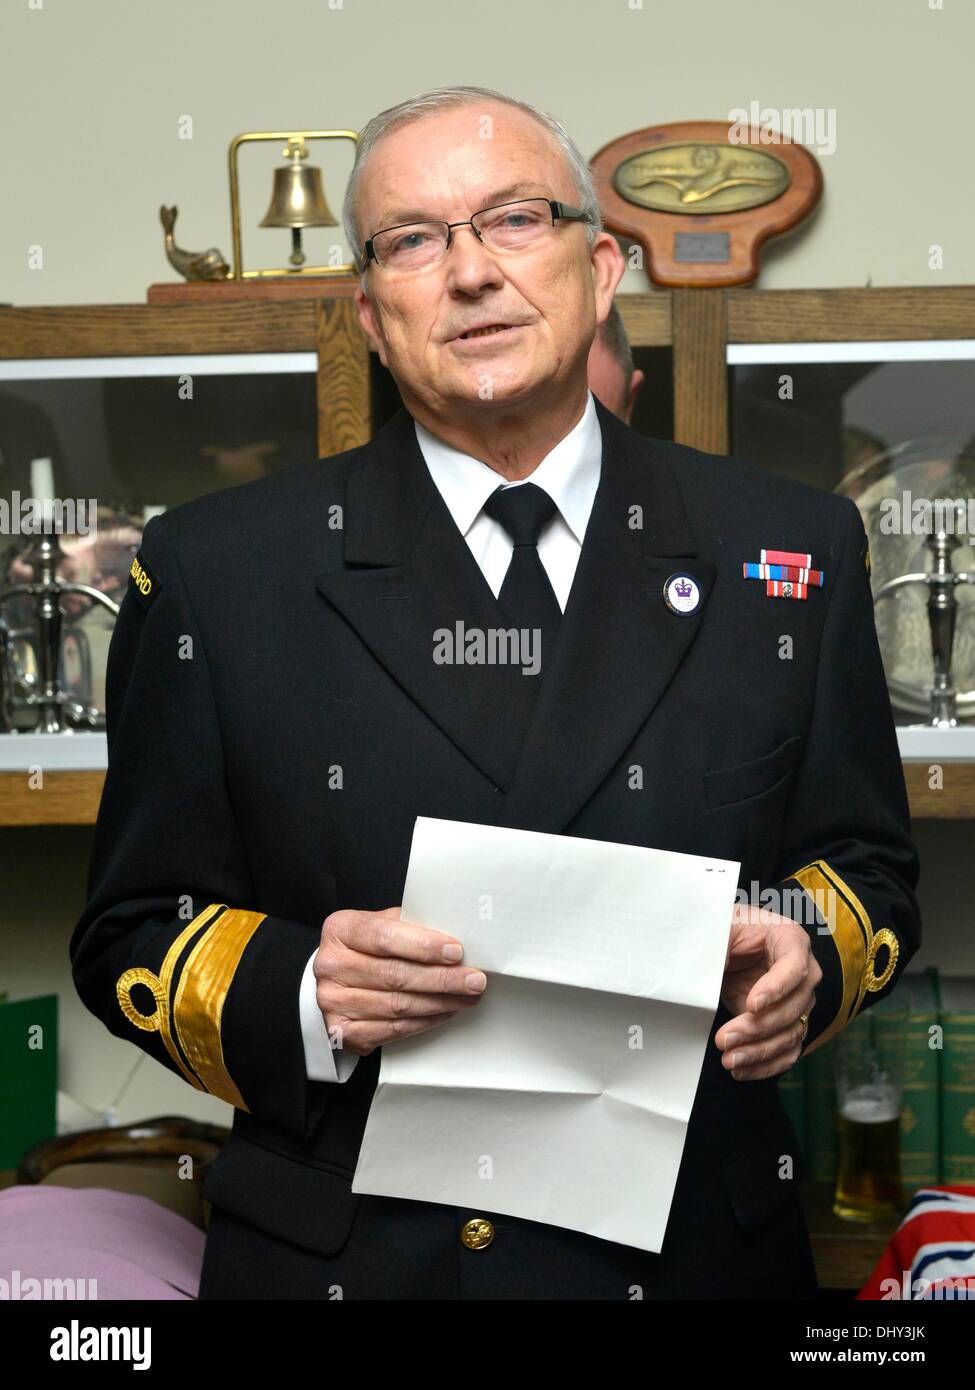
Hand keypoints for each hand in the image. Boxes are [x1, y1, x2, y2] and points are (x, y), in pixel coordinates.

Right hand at [313, 906, 485, 1056]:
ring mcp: (333, 1001)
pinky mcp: (342, 1032)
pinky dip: (425, 1021)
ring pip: (398, 1005)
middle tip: (475, 980)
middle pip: (395, 974)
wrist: (337, 980)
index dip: (424, 945)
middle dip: (442, 978)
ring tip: (468, 997)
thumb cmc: (367, 948)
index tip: (456, 952)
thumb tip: (458, 934)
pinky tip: (445, 1012)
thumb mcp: (381, 924)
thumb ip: (411, 926)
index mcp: (340, 930)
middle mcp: (331, 965)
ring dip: (440, 1002)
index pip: (385, 936)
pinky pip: (393, 1028)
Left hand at [714, 903, 820, 1080]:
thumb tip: (698, 966)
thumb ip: (716, 942)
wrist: (726, 948)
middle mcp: (803, 972)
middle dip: (758, 1027)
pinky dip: (765, 1065)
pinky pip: (787, 1051)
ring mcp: (798, 1001)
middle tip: (724, 1038)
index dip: (776, 988)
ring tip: (729, 1059)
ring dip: (760, 1051)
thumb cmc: (725, 931)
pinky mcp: (788, 1025)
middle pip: (794, 1006)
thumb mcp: (720, 929)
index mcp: (790, 939)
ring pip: (792, 1033)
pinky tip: (740, 1070)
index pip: (795, 966)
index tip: (750, 1005)